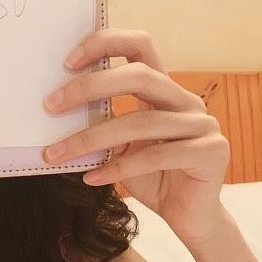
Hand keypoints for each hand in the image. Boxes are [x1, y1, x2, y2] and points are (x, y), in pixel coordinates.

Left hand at [42, 28, 230, 245]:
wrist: (189, 217)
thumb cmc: (151, 177)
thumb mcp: (120, 147)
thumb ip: (102, 125)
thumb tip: (53, 112)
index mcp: (164, 89)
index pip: (140, 46)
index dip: (105, 44)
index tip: (67, 62)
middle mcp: (186, 100)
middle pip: (139, 76)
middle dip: (90, 87)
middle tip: (50, 106)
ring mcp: (202, 125)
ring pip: (141, 122)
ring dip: (91, 138)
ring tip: (56, 153)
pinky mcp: (210, 153)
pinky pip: (155, 156)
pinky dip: (118, 168)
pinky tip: (91, 178)